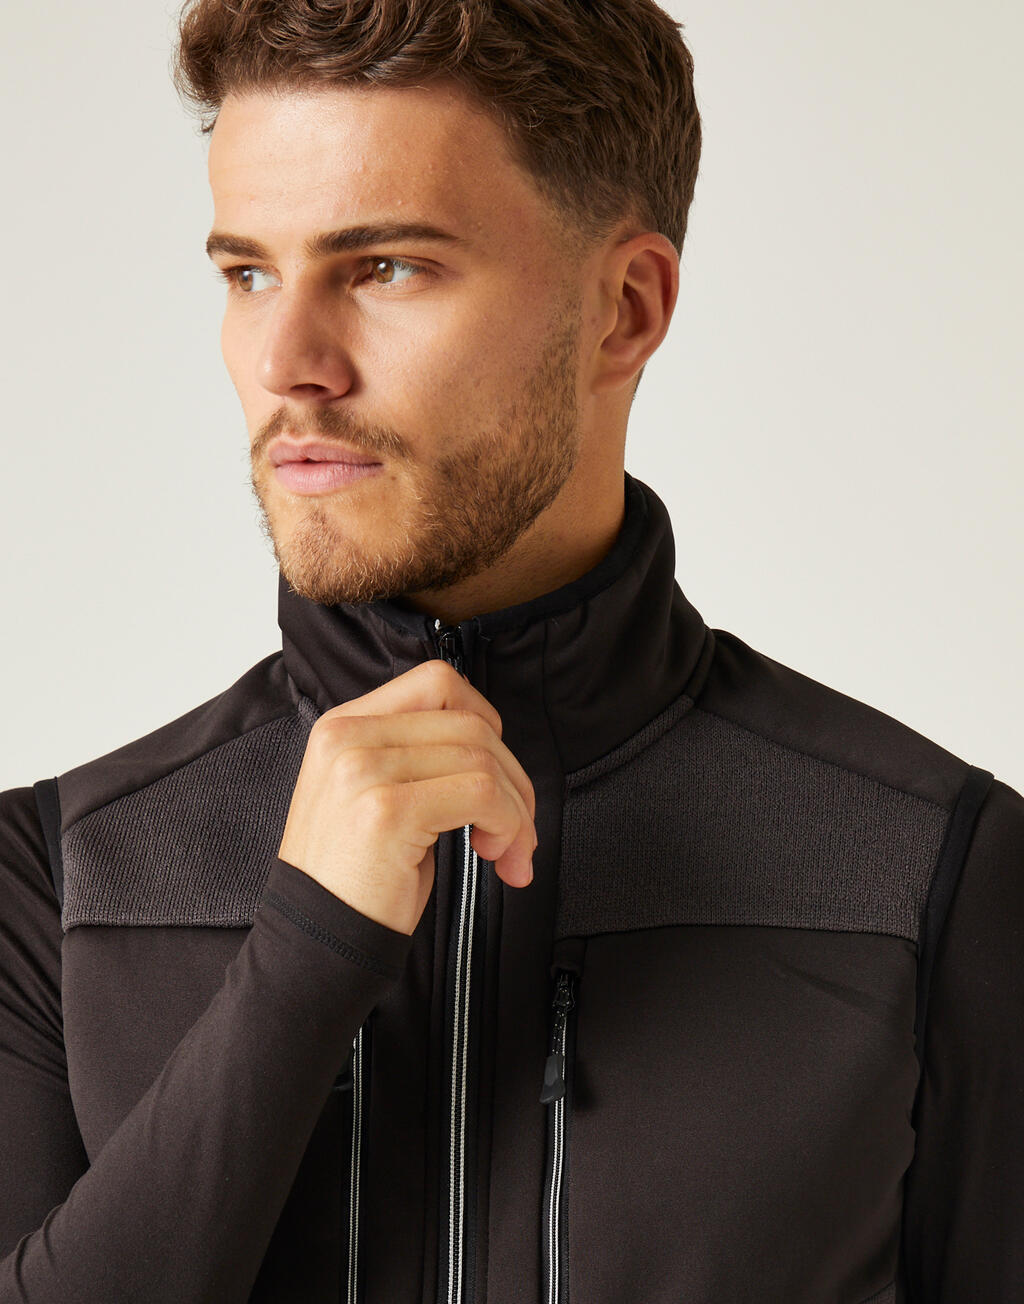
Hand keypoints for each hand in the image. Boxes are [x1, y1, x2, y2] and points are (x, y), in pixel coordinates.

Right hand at [277, 659, 537, 934]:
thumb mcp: (371, 795)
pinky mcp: (388, 809)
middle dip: (513, 779)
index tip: (496, 772)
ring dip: (516, 811)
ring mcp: (364, 769)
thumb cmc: (353, 879)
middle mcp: (348, 736)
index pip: (436, 684)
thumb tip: (490, 745)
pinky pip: (482, 793)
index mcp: (343, 726)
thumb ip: (413, 754)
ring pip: (483, 758)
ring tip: (506, 851)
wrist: (314, 942)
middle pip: (470, 723)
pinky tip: (495, 855)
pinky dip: (508, 824)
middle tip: (516, 831)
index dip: (484, 722)